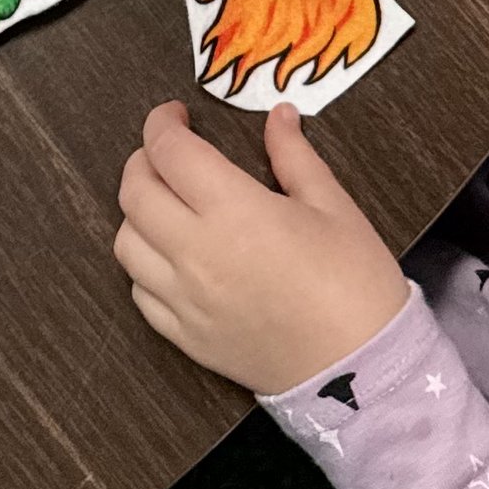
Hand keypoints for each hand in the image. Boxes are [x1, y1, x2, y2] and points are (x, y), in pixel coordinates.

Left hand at [114, 96, 408, 393]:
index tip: (176, 115)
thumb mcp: (334, 206)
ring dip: (137, 214)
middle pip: (135, 193)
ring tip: (167, 204)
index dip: (162, 123)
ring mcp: (185, 301)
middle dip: (144, 160)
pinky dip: (144, 267)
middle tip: (170, 153)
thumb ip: (294, 156)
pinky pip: (140, 295)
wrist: (362, 373)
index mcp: (234, 210)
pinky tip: (171, 257)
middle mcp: (196, 252)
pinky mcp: (187, 339)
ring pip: (126, 244)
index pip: (170, 152)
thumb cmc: (356, 282)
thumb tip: (278, 115)